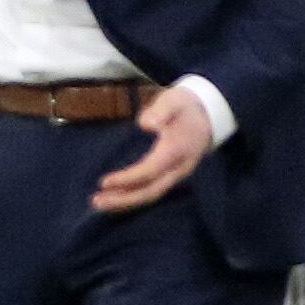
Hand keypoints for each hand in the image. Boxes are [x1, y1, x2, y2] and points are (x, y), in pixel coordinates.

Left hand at [92, 87, 211, 214]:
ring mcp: (176, 175)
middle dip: (123, 199)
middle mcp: (178, 169)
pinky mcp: (171, 176)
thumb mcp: (174, 100)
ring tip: (100, 204)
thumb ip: (160, 110)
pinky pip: (152, 192)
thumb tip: (144, 124)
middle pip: (150, 191)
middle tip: (96, 202)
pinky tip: (115, 200)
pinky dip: (133, 198)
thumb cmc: (186, 106)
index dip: (127, 179)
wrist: (208, 114)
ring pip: (151, 195)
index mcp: (176, 151)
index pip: (150, 171)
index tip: (104, 182)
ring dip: (125, 202)